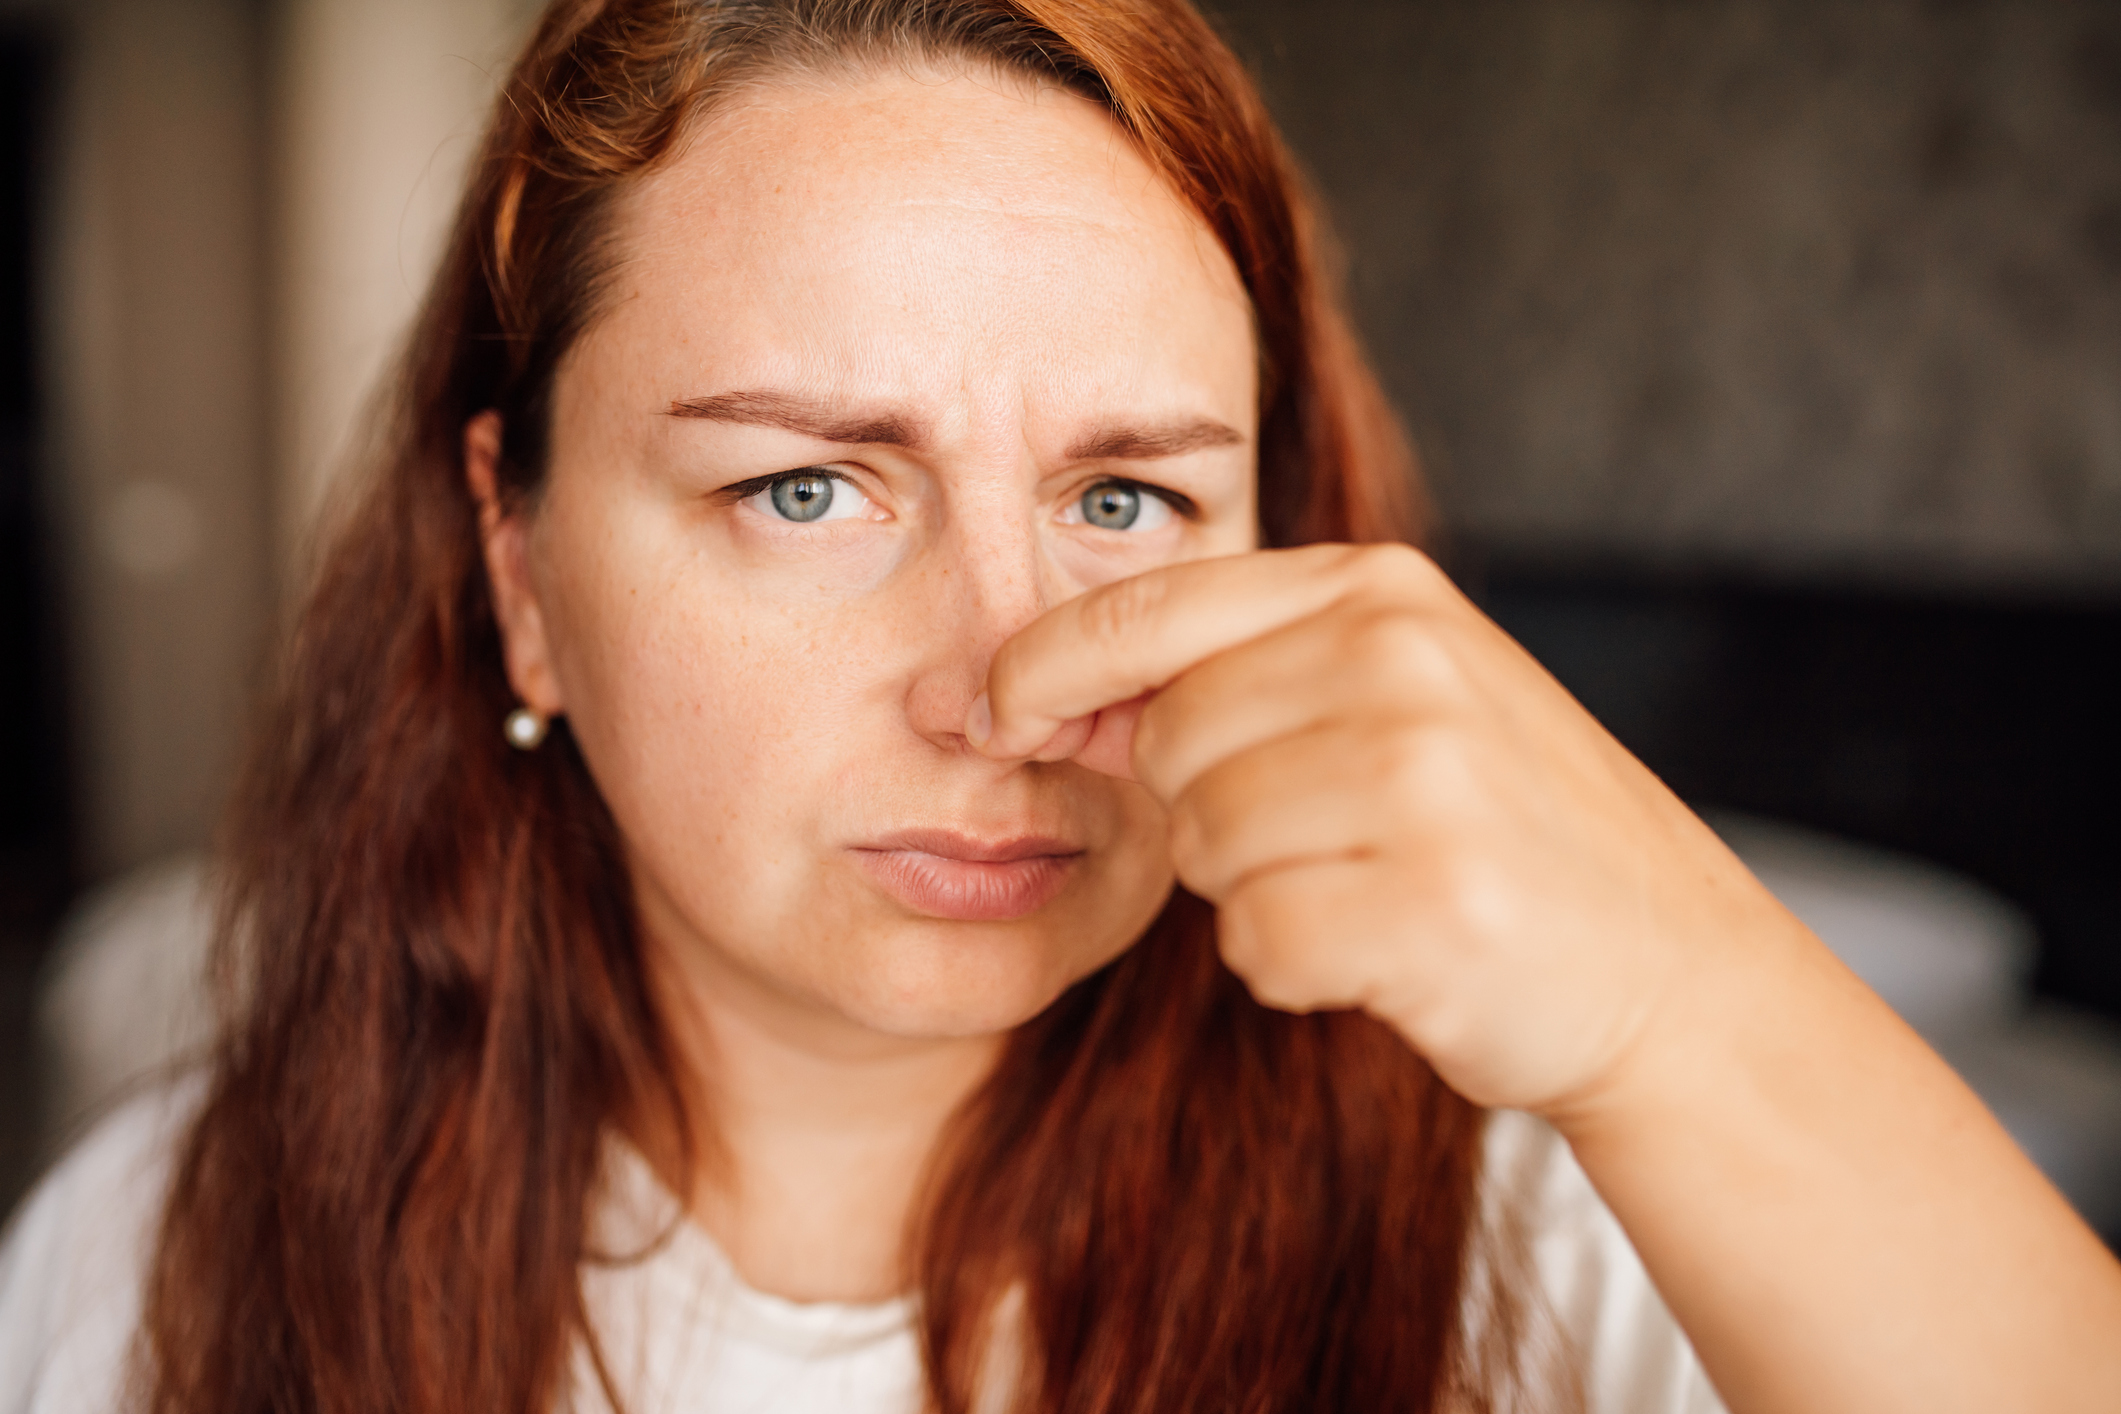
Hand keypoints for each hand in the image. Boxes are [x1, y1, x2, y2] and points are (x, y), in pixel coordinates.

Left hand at [969, 543, 1796, 1117]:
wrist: (1670, 969)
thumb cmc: (1506, 832)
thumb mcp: (1400, 696)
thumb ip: (1250, 671)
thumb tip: (1045, 692)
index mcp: (1382, 593)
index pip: (1152, 607)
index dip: (1046, 665)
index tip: (990, 714)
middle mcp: (1401, 662)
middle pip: (1168, 744)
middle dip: (1207, 810)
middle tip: (1326, 840)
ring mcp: (1423, 780)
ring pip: (1205, 849)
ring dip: (1258, 894)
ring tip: (1372, 889)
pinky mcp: (1431, 903)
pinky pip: (1258, 943)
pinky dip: (1296, 968)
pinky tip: (1387, 954)